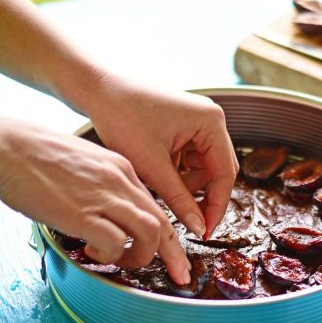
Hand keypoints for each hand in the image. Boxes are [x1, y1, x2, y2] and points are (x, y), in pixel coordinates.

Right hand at [0, 116, 191, 284]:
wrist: (7, 146)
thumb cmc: (36, 155)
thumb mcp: (84, 162)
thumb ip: (101, 185)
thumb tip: (105, 212)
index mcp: (121, 168)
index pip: (156, 205)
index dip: (168, 232)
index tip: (172, 251)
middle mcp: (120, 181)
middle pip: (163, 222)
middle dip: (173, 253)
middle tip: (178, 274)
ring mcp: (104, 196)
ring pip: (151, 232)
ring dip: (143, 255)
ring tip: (125, 261)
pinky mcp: (83, 213)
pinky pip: (116, 242)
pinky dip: (111, 254)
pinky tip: (92, 252)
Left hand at [82, 73, 238, 240]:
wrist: (95, 90)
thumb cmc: (121, 118)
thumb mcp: (152, 167)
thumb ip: (180, 200)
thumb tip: (200, 229)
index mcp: (211, 122)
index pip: (225, 174)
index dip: (216, 206)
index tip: (205, 233)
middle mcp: (210, 119)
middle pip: (217, 171)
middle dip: (201, 196)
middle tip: (188, 223)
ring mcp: (197, 121)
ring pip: (202, 167)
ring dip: (185, 185)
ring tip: (160, 191)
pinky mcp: (183, 126)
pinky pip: (189, 158)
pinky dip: (176, 173)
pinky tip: (156, 176)